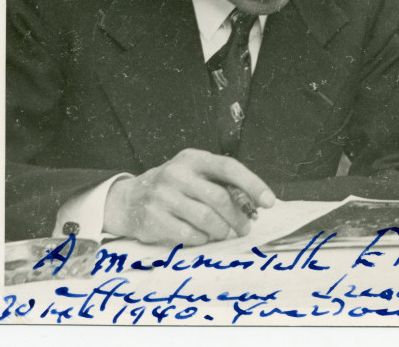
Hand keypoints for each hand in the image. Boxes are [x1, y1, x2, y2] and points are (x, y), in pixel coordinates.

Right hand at [104, 148, 275, 244]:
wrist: (128, 199)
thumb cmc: (174, 187)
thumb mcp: (195, 175)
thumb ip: (221, 185)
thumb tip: (254, 206)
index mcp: (194, 159)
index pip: (229, 167)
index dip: (252, 184)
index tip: (269, 202)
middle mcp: (177, 173)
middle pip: (219, 197)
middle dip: (238, 217)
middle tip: (245, 228)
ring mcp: (163, 195)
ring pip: (206, 218)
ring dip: (222, 230)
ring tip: (225, 234)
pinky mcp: (153, 217)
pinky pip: (188, 233)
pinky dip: (202, 239)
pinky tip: (203, 237)